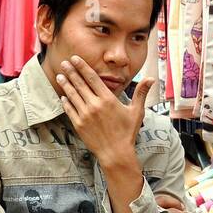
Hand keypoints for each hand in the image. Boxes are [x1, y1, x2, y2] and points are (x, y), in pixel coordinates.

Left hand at [56, 56, 153, 172]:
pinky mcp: (78, 125)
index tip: (75, 58)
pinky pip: (69, 109)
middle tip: (64, 62)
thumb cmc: (127, 133)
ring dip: (65, 84)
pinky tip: (63, 96)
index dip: (82, 66)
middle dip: (71, 72)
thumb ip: (141, 93)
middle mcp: (95, 105)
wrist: (116, 153)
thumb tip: (151, 79)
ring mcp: (85, 115)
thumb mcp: (137, 112)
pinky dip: (65, 101)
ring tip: (60, 75)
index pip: (92, 78)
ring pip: (72, 95)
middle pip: (80, 84)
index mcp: (108, 99)